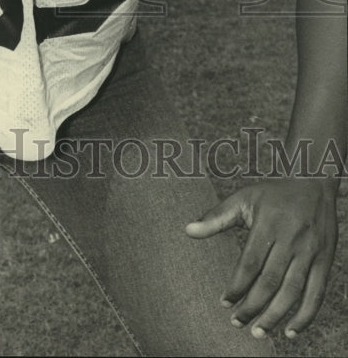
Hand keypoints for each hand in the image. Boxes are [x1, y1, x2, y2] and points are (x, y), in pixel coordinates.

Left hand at [185, 177, 337, 339]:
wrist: (314, 180)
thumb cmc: (274, 193)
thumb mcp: (245, 198)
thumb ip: (217, 217)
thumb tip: (188, 230)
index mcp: (268, 223)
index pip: (250, 263)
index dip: (237, 286)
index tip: (224, 302)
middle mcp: (291, 238)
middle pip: (270, 280)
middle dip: (252, 306)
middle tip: (237, 322)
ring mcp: (310, 251)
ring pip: (292, 291)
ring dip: (275, 316)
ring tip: (258, 331)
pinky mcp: (325, 260)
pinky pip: (317, 293)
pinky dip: (305, 316)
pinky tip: (290, 331)